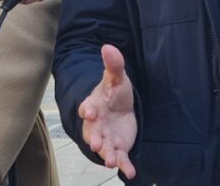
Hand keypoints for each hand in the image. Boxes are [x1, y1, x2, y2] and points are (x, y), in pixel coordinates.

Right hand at [78, 44, 136, 178]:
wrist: (122, 109)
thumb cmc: (115, 93)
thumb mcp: (117, 78)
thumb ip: (113, 65)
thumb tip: (108, 46)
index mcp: (93, 106)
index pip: (87, 108)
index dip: (88, 110)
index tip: (90, 112)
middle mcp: (96, 125)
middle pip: (92, 133)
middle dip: (93, 139)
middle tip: (95, 143)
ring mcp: (106, 138)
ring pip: (104, 149)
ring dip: (107, 155)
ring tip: (111, 161)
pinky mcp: (118, 148)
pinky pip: (120, 158)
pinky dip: (125, 166)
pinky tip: (131, 172)